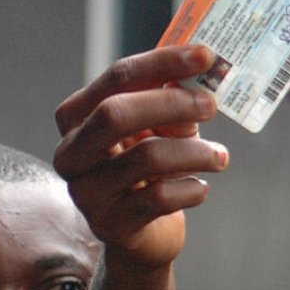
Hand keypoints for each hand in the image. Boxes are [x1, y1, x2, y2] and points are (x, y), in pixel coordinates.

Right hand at [53, 45, 229, 268]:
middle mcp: (70, 154)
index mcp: (76, 118)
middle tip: (210, 106)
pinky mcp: (110, 225)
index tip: (206, 56)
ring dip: (194, 152)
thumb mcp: (154, 128)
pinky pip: (158, 198)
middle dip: (171, 104)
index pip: (117, 78)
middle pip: (115, 114)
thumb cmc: (148, 168)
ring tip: (219, 157)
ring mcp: (86, 193)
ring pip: (146, 157)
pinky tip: (200, 188)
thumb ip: (168, 100)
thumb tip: (202, 77)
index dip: (163, 63)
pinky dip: (191, 189)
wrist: (143, 233)